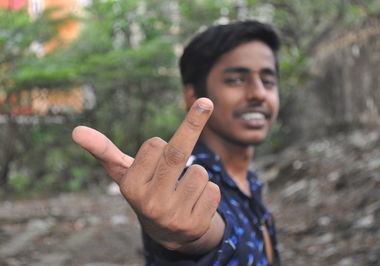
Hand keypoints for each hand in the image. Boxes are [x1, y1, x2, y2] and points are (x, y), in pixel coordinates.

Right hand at [72, 98, 221, 250]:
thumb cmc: (146, 191)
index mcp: (131, 186)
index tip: (158, 155)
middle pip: (177, 153)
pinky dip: (208, 191)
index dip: (160, 145)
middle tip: (206, 101)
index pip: (154, 145)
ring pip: (200, 172)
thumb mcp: (124, 174)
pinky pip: (214, 191)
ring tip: (184, 189)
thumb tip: (76, 130)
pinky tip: (195, 204)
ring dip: (197, 174)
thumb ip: (103, 152)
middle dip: (193, 122)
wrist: (168, 232)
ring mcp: (174, 216)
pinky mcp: (196, 225)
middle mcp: (150, 203)